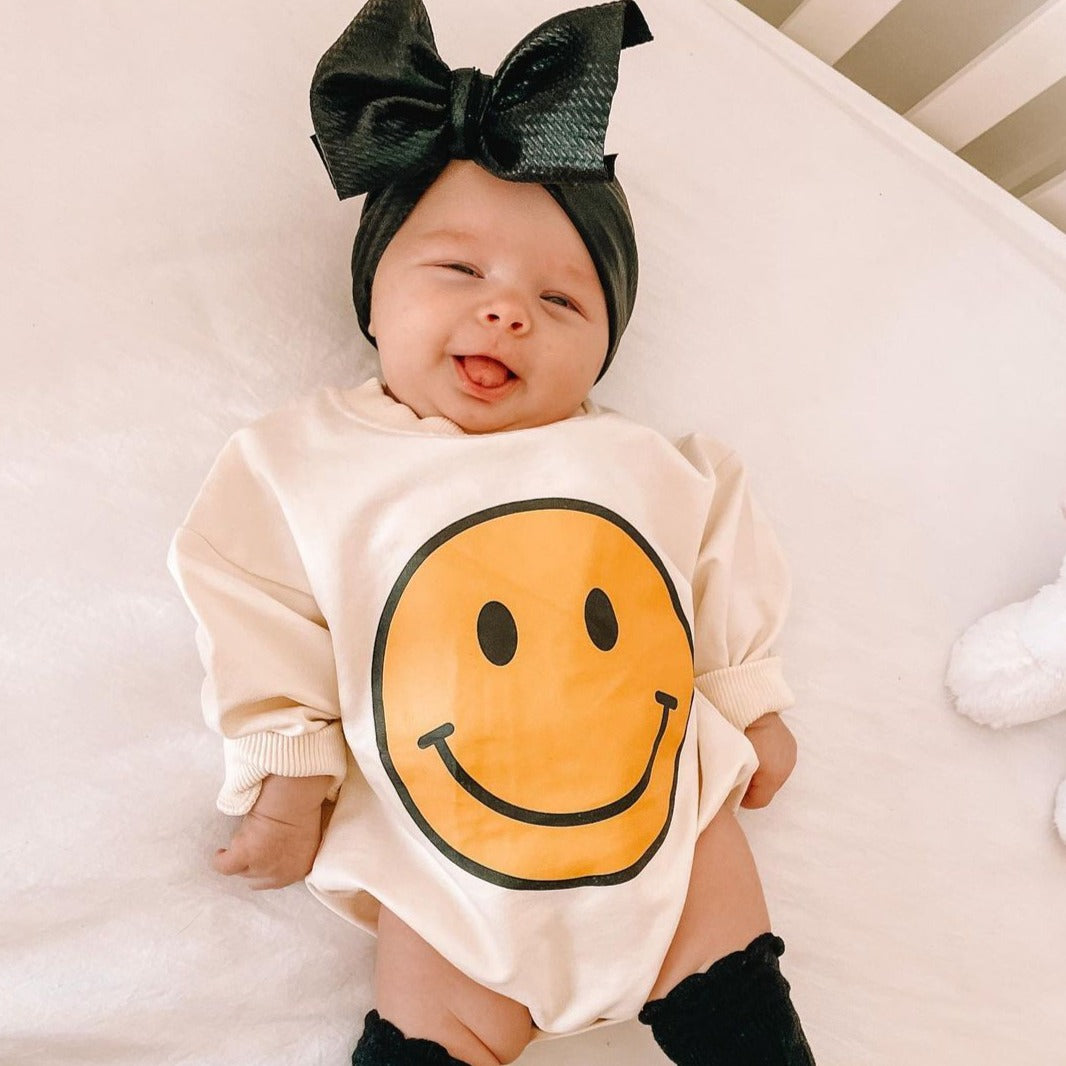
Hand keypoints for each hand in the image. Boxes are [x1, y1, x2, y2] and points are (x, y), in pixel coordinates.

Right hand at [213, 775, 330, 889]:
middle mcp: (279, 874)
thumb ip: (296, 853)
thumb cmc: (304, 808)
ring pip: (241, 870)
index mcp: (298, 870)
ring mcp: (261, 866)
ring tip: (237, 845)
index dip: (266, 872)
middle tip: (250, 851)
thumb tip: (286, 851)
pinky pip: (224, 866)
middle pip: (256, 878)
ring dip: (239, 858)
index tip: (261, 862)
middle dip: (252, 866)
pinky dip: (220, 860)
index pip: (276, 881)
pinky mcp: (245, 854)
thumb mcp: (309, 839)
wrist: (295, 799)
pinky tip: (220, 853)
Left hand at [740, 713, 796, 808]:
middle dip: (754, 785)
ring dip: (762, 771)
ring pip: (775, 774)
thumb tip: (730, 794)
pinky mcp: (791, 743)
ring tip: (747, 760)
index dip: (743, 799)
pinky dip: (769, 758)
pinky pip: (779, 759)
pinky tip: (757, 749)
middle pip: (768, 788)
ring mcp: (791, 754)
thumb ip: (734, 783)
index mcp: (774, 776)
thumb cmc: (737, 735)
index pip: (759, 801)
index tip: (731, 790)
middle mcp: (787, 768)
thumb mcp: (732, 764)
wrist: (749, 707)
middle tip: (738, 774)